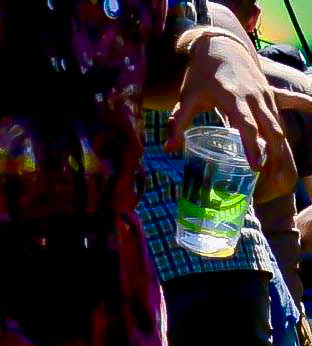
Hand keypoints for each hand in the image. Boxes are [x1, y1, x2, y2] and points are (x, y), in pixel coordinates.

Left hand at [172, 28, 281, 170]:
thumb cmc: (201, 75)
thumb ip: (176, 123)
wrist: (220, 45)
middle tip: (270, 176)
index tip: (256, 166)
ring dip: (281, 144)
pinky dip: (301, 111)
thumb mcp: (186, 99)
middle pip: (269, 126)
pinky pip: (289, 104)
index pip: (245, 125)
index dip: (251, 145)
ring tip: (278, 169)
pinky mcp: (270, 92)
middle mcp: (254, 94)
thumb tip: (169, 149)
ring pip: (279, 121)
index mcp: (232, 96)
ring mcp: (265, 92)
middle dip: (272, 151)